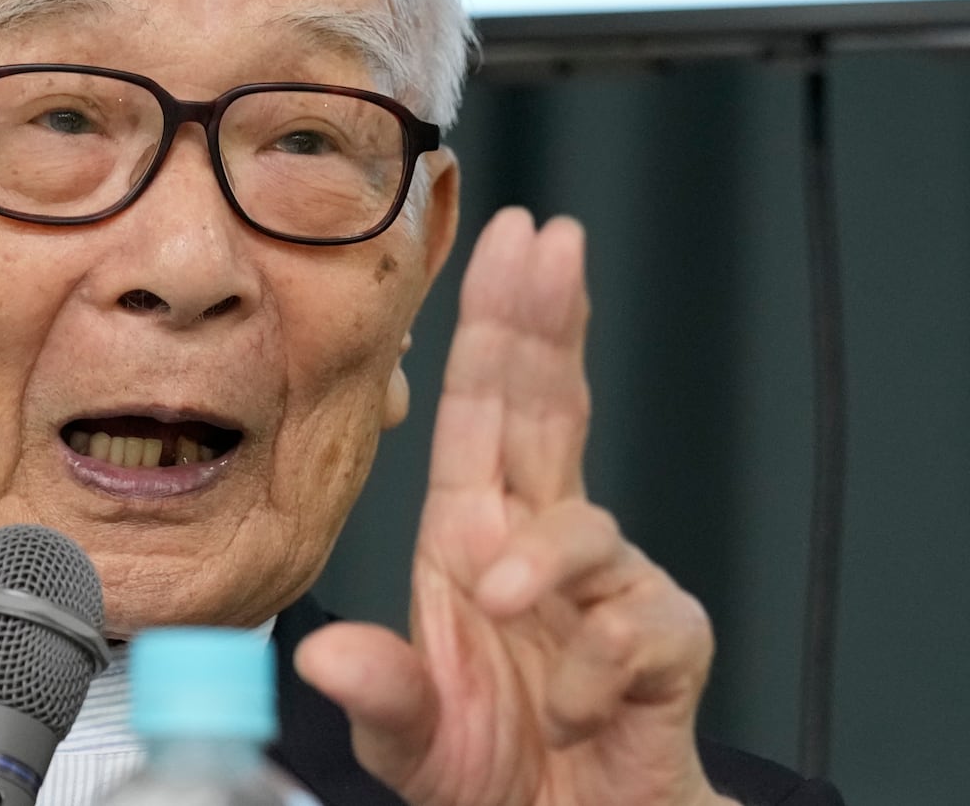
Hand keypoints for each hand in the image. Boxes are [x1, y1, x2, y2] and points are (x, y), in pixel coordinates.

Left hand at [297, 209, 733, 805]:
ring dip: (545, 558)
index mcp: (469, 535)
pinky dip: (596, 666)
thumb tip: (330, 657)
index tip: (510, 240)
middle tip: (554, 244)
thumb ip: (378, 694)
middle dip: (548, 323)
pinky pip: (639, 626)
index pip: (483, 409)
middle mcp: (533, 544)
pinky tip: (572, 704)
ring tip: (504, 604)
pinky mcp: (662, 645)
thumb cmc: (490, 767)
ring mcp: (604, 589)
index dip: (497, 323)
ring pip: (588, 528)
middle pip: (548, 411)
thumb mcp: (410, 735)